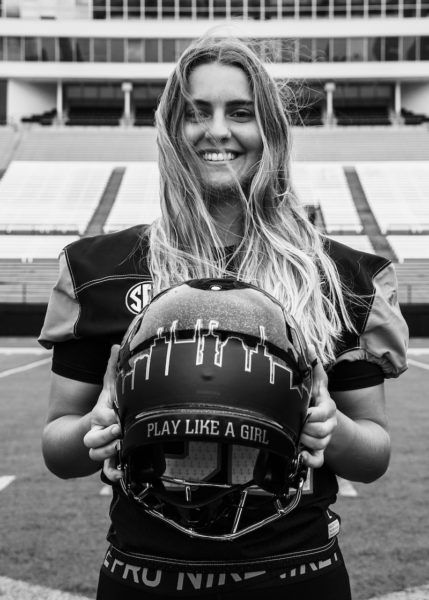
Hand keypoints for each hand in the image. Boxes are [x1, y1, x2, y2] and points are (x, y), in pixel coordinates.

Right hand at [83, 345, 121, 481]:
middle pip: (92, 438)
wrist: (91, 429)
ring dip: (108, 453)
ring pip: (96, 455)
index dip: (108, 416)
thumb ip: (112, 369)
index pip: (100, 415)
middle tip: (119, 430)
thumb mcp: (109, 388)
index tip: (118, 415)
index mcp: (99, 414)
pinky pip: (106, 471)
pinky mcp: (108, 460)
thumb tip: (115, 345)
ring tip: (121, 446)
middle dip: (105, 435)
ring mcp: (100, 447)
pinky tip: (120, 475)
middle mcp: (96, 432)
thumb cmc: (106, 406)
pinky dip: (112, 474)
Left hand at [299, 346, 336, 468]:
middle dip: (304, 429)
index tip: (301, 413)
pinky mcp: (320, 451)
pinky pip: (318, 461)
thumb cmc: (316, 398)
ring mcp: (325, 439)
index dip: (310, 415)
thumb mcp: (316, 382)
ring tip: (295, 435)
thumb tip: (307, 344)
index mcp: (328, 407)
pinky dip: (309, 460)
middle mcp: (329, 424)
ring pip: (319, 445)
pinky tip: (300, 455)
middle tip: (293, 424)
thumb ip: (313, 365)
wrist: (325, 420)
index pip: (324, 413)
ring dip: (304, 442)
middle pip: (321, 432)